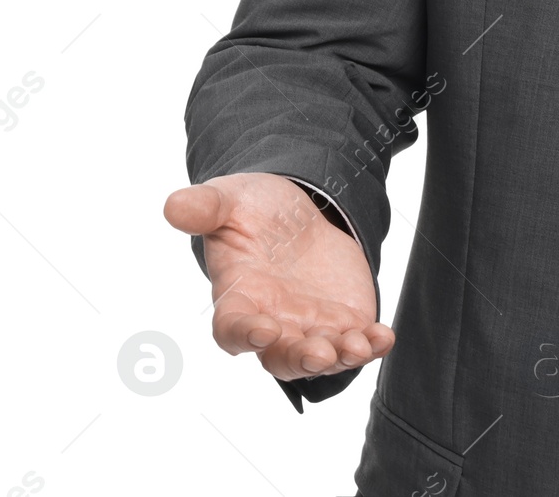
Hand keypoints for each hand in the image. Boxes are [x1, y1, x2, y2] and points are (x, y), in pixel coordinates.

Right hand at [164, 172, 393, 381]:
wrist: (299, 209)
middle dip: (301, 358)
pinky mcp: (343, 320)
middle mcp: (273, 321)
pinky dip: (370, 346)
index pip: (233, 329)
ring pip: (320, 358)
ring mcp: (309, 325)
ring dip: (340, 358)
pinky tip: (384, 337)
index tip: (264, 330)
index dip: (245, 334)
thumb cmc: (255, 211)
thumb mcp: (231, 200)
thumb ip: (206, 207)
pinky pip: (356, 343)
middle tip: (320, 352)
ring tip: (358, 346)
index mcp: (239, 298)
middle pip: (281, 356)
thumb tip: (174, 204)